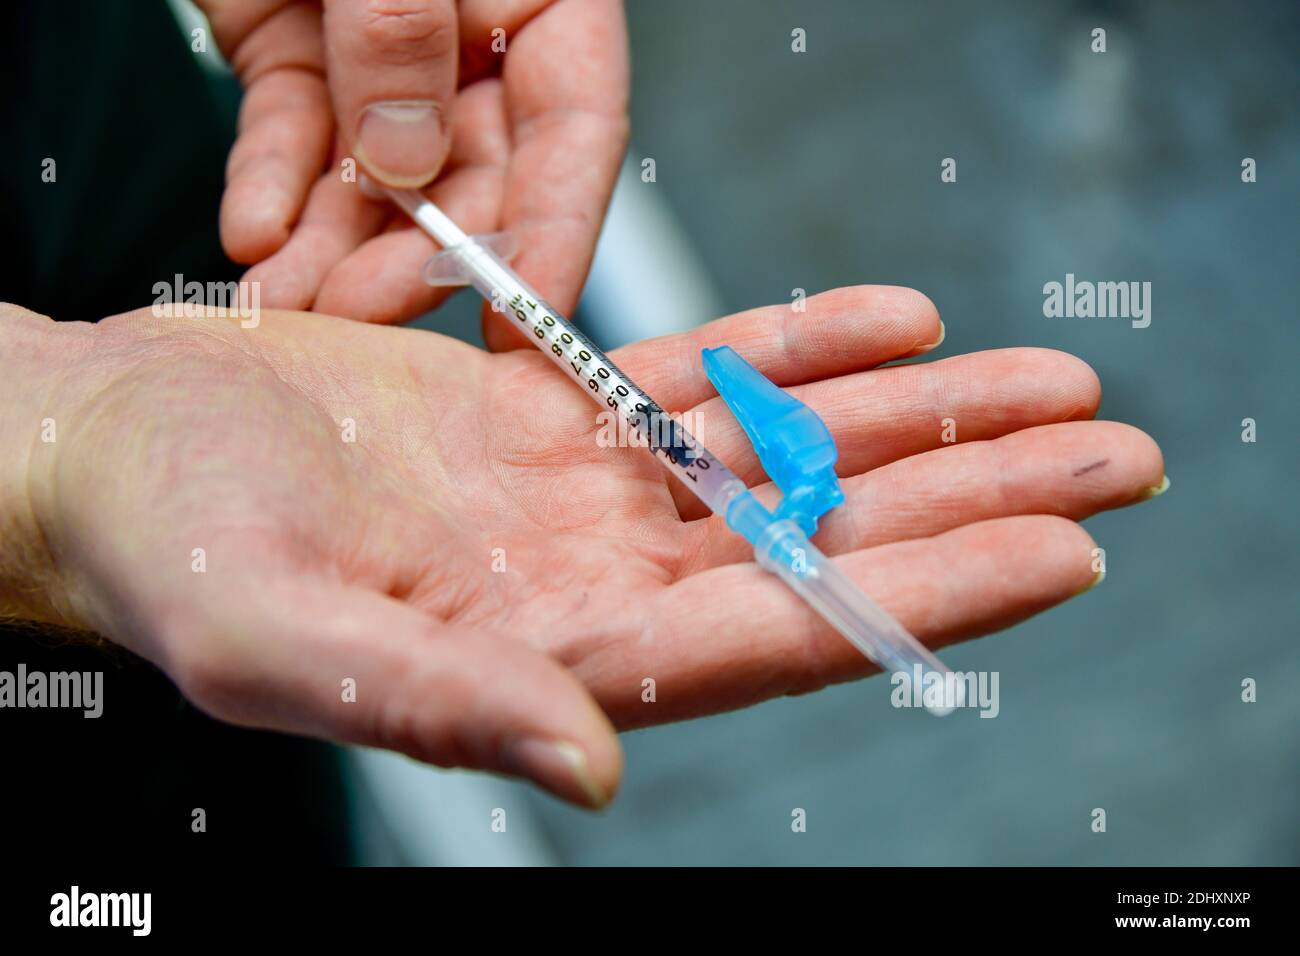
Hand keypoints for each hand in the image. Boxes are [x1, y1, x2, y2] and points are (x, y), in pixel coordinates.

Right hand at [7, 288, 1163, 806]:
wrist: (111, 458)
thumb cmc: (165, 559)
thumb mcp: (275, 642)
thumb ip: (434, 705)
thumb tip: (588, 767)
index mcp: (551, 654)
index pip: (777, 632)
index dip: (925, 599)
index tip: (1061, 554)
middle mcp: (592, 578)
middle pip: (822, 537)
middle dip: (975, 496)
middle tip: (1119, 455)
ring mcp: (578, 490)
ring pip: (784, 447)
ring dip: (920, 415)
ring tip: (1051, 383)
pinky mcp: (545, 410)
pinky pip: (700, 370)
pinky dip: (800, 341)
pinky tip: (900, 321)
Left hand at [197, 0, 628, 339]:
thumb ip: (403, 34)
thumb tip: (407, 162)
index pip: (574, 132)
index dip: (555, 234)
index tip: (526, 321)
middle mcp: (471, 39)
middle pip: (469, 175)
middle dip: (419, 256)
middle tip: (368, 310)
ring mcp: (380, 56)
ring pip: (374, 178)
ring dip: (334, 249)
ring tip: (292, 304)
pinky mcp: (294, 56)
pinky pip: (290, 139)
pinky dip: (272, 189)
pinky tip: (257, 236)